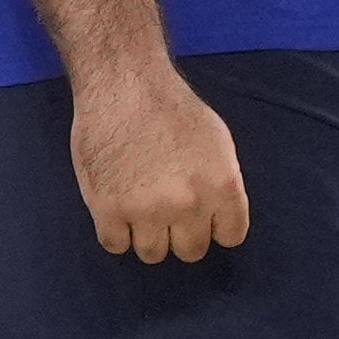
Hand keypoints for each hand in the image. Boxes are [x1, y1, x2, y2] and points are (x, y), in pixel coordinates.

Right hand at [71, 60, 245, 263]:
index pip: (231, 236)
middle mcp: (188, 205)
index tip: (201, 214)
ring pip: (153, 254)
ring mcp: (146, 210)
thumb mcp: (216, 141)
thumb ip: (220, 184)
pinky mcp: (108, 210)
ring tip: (139, 209)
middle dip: (181, 234)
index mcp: (222, 186)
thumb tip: (215, 216)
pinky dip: (116, 232)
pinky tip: (116, 209)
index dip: (214, 225)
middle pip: (191, 251)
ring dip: (147, 235)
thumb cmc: (170, 106)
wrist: (123, 85)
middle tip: (166, 211)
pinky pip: (115, 245)